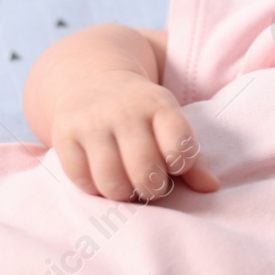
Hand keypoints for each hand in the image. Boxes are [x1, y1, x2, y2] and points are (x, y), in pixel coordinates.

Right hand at [48, 68, 220, 201]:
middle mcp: (123, 110)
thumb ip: (192, 158)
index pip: (178, 146)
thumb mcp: (170, 123)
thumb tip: (211, 188)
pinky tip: (102, 179)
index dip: (180, 165)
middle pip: (144, 169)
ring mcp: (90, 121)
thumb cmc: (142, 114)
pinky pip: (80, 179)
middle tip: (150, 186)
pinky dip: (94, 189)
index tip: (174, 166)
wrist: (91, 80)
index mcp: (158, 105)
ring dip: (123, 194)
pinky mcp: (63, 134)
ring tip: (127, 186)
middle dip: (152, 189)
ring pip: (111, 181)